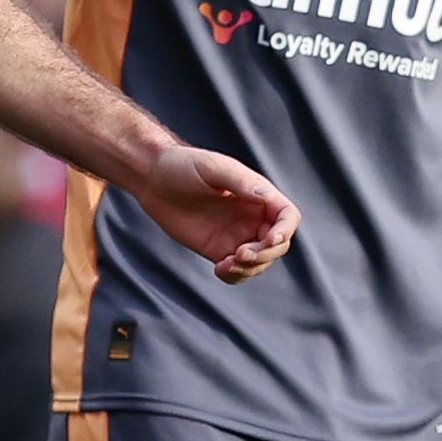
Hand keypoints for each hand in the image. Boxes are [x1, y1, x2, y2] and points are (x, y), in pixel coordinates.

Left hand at [133, 146, 298, 282]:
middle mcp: (252, 217)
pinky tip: (219, 269)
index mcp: (258, 194)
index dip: (285, 230)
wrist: (153, 179)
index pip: (287, 216)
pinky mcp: (219, 250)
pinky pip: (238, 271)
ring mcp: (237, 235)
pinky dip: (235, 276)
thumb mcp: (213, 168)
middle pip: (278, 244)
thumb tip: (267, 196)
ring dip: (250, 268)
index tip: (270, 239)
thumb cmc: (184, 165)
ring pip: (260, 262)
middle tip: (239, 254)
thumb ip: (241, 183)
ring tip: (225, 264)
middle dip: (265, 254)